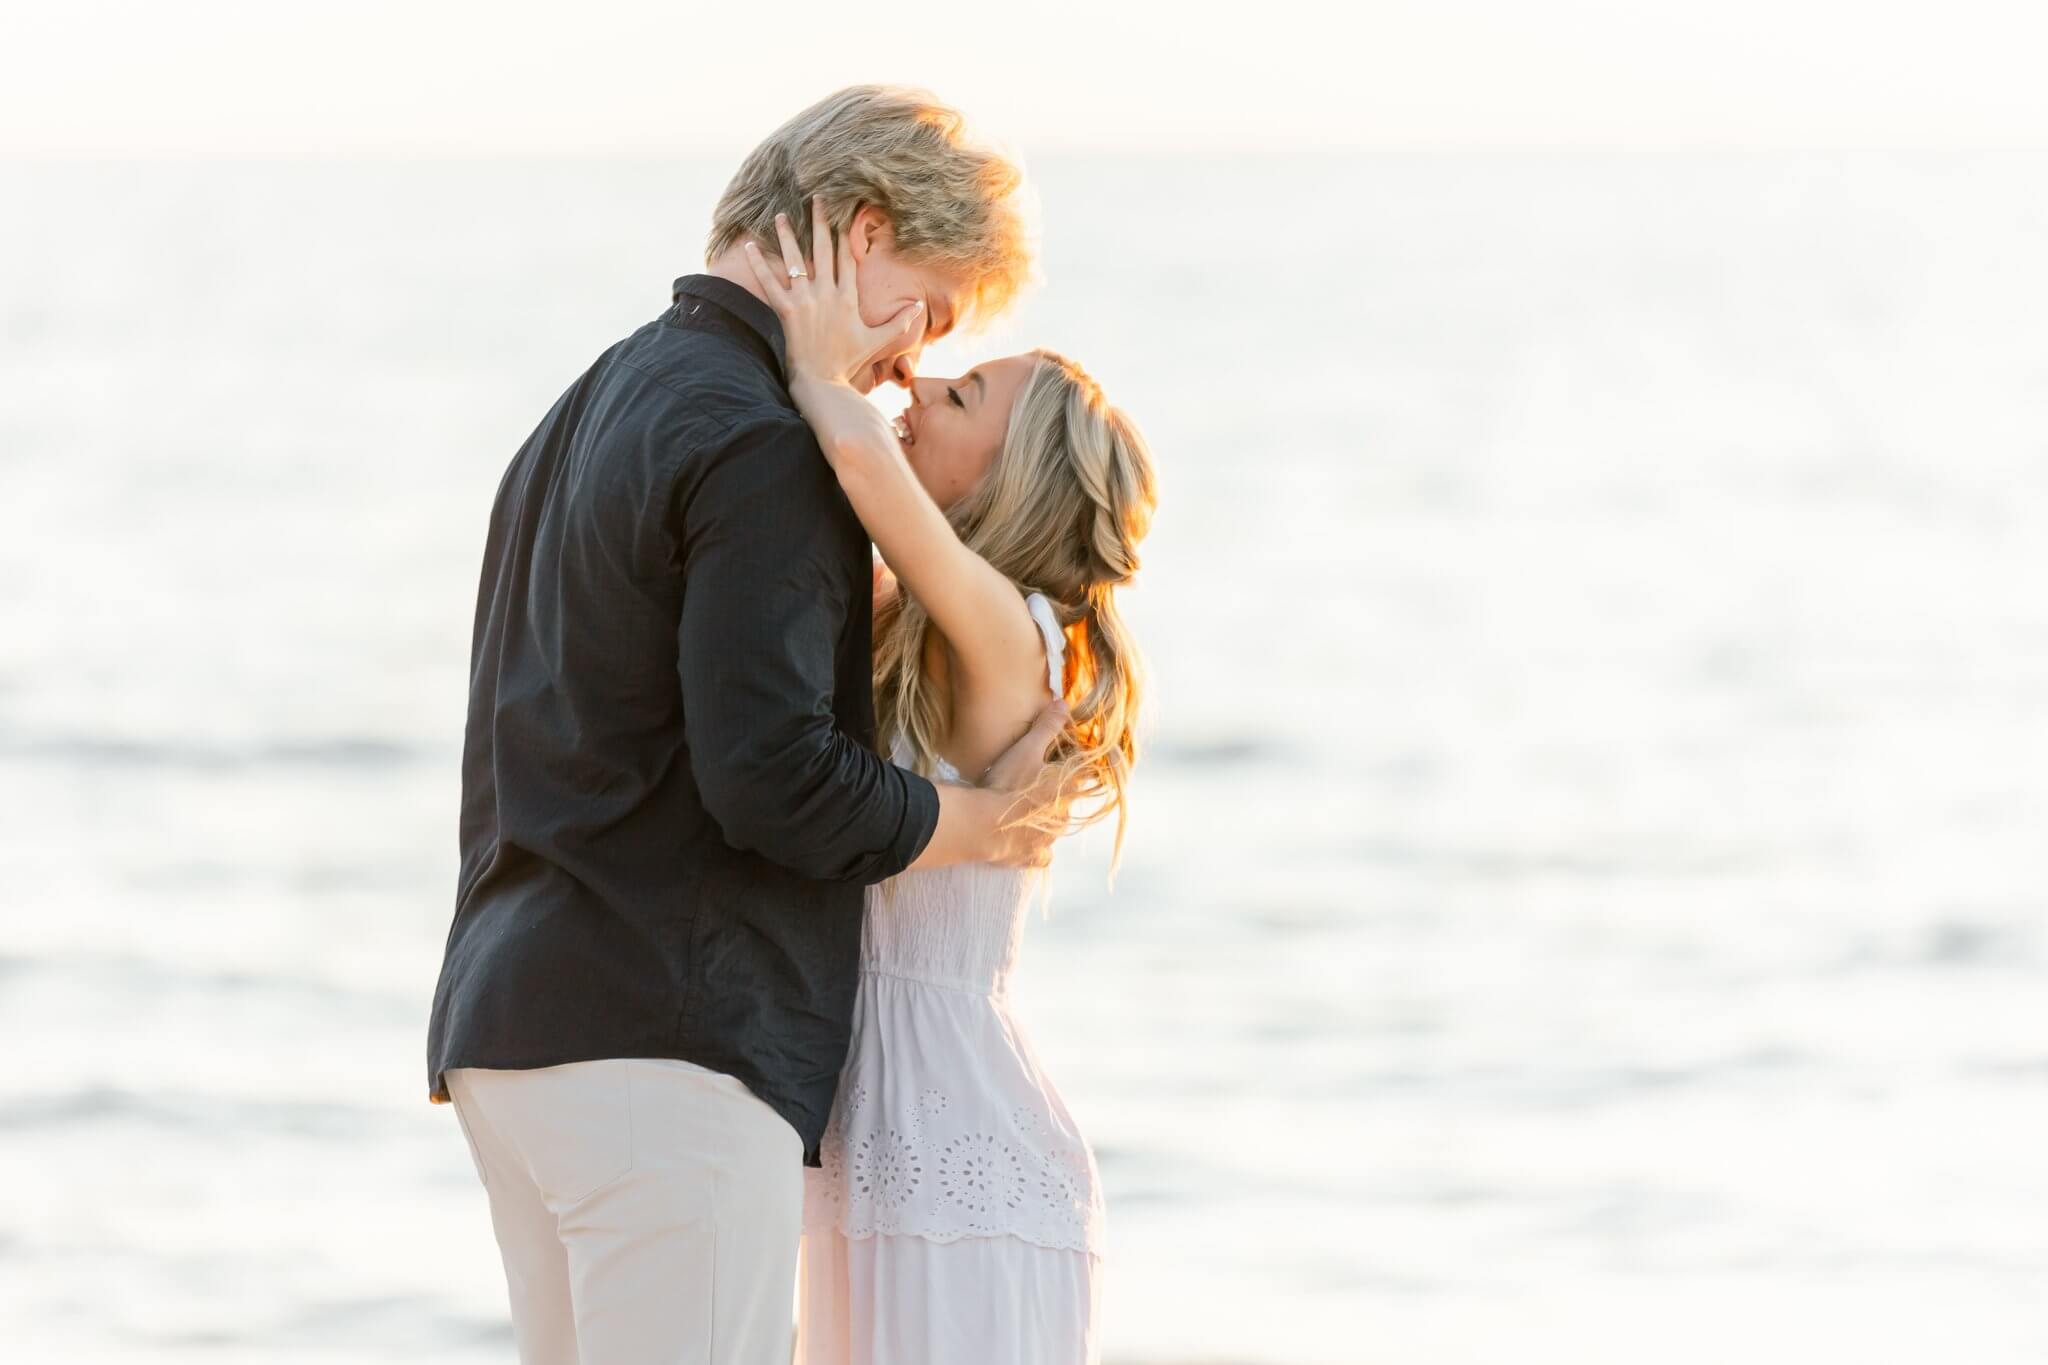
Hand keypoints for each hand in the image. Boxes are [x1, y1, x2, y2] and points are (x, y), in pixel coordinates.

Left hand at [742, 198, 924, 387]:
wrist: (822, 383)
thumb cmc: (847, 362)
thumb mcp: (877, 341)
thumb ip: (899, 322)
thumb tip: (918, 305)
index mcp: (848, 298)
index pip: (846, 257)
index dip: (845, 233)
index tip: (843, 213)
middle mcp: (827, 294)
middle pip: (823, 249)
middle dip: (820, 222)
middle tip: (815, 199)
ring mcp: (805, 301)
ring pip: (795, 260)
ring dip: (787, 235)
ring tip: (780, 215)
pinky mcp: (786, 311)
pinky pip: (769, 282)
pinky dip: (758, 264)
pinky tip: (748, 247)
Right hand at [980, 701, 1074, 868]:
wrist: (982, 825)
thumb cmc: (1008, 783)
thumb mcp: (1027, 748)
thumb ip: (1048, 726)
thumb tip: (1064, 704)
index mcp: (1070, 789)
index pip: (1090, 775)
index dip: (1080, 765)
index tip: (1066, 759)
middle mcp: (1065, 815)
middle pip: (1069, 800)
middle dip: (1056, 792)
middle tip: (1035, 781)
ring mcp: (1049, 839)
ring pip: (1056, 827)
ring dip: (1045, 818)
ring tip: (1025, 808)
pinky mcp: (1032, 857)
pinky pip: (1042, 855)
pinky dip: (1037, 849)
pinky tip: (1026, 841)